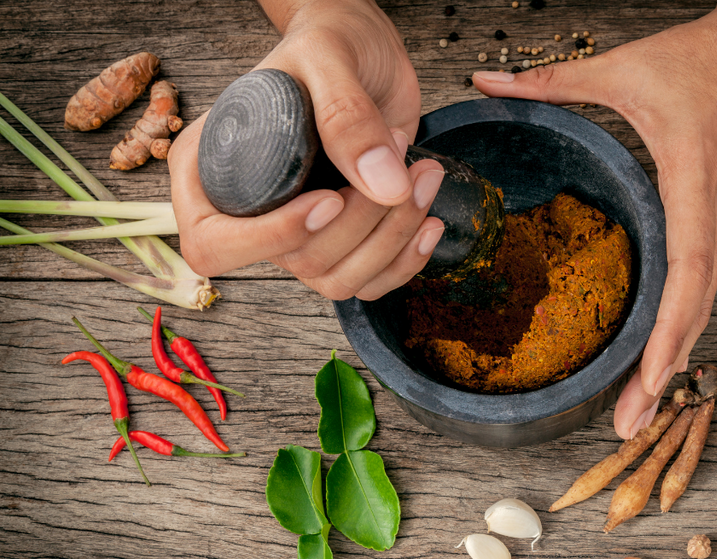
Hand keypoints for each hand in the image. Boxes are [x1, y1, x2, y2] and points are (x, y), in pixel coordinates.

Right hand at [170, 0, 444, 299]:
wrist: (363, 49)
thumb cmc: (328, 42)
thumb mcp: (328, 58)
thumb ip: (347, 116)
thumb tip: (384, 186)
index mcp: (209, 170)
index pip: (214, 244)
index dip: (272, 238)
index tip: (330, 199)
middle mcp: (249, 212)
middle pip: (296, 263)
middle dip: (363, 223)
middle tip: (403, 157)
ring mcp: (298, 232)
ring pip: (339, 278)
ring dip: (394, 239)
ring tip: (425, 175)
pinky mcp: (343, 238)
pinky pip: (369, 280)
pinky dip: (406, 261)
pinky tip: (429, 218)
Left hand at [473, 0, 716, 437]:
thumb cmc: (700, 57)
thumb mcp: (621, 67)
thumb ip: (552, 80)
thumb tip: (486, 84)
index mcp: (689, 180)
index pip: (689, 268)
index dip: (672, 327)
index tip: (652, 377)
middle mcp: (708, 209)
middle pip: (696, 304)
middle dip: (666, 368)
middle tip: (631, 424)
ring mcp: (715, 215)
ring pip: (701, 300)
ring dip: (674, 355)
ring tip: (643, 409)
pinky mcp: (711, 214)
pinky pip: (699, 280)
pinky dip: (681, 323)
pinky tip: (661, 355)